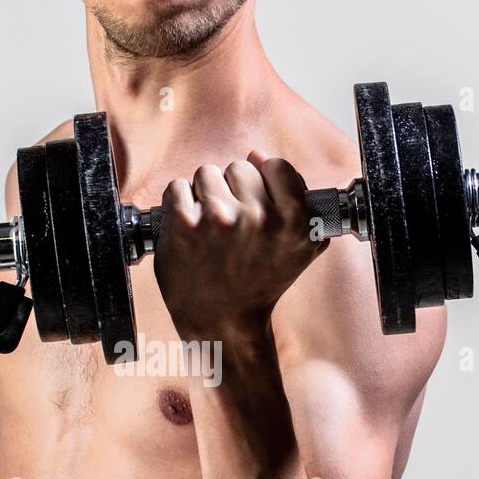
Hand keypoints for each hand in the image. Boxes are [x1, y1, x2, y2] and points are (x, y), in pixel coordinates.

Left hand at [153, 150, 325, 341]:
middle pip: (239, 167)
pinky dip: (177, 204)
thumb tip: (258, 155)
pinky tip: (187, 229)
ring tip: (208, 229)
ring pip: (207, 174)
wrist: (223, 322)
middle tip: (229, 226)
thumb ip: (296, 197)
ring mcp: (220, 219)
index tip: (255, 204)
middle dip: (231, 191)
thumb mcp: (300, 247)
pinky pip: (177, 187)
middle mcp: (259, 218)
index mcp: (293, 220)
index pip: (274, 165)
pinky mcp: (184, 225)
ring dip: (203, 195)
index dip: (262, 182)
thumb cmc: (259, 283)